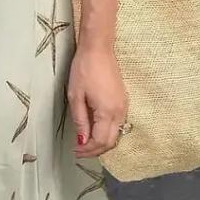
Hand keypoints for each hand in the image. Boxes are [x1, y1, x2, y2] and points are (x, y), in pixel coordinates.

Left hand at [67, 43, 127, 158]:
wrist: (99, 49)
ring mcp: (124, 106)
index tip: (75, 151)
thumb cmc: (84, 69)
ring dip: (101, 142)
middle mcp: (120, 111)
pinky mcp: (123, 101)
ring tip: (85, 142)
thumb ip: (80, 121)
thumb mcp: (76, 96)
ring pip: (116, 134)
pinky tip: (94, 130)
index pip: (100, 141)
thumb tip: (81, 141)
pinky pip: (118, 124)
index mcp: (107, 111)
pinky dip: (107, 132)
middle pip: (111, 141)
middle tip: (79, 151)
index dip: (87, 150)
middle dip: (95, 150)